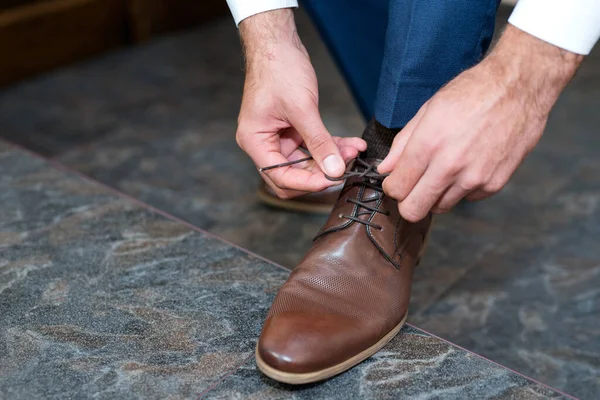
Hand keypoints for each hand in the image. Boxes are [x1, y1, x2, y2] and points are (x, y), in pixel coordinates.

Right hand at [236, 9, 365, 198]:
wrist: (278, 45)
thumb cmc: (279, 70)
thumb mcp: (302, 108)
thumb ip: (319, 142)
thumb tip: (334, 170)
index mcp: (255, 142)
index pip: (280, 177)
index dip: (308, 182)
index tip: (333, 179)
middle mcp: (263, 144)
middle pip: (293, 175)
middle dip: (321, 172)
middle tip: (346, 165)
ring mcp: (277, 138)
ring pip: (306, 162)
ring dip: (330, 159)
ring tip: (353, 151)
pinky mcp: (291, 130)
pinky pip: (311, 146)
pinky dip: (330, 146)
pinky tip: (350, 144)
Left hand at [378, 25, 582, 221]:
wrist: (519, 87)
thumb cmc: (471, 92)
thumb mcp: (428, 110)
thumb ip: (403, 144)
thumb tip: (385, 169)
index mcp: (428, 144)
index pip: (396, 189)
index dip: (392, 186)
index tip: (397, 179)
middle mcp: (450, 166)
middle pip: (414, 210)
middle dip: (407, 201)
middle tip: (412, 187)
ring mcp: (474, 178)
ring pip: (440, 207)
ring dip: (436, 194)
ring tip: (444, 169)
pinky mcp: (494, 183)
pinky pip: (467, 199)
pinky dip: (462, 188)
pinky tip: (468, 165)